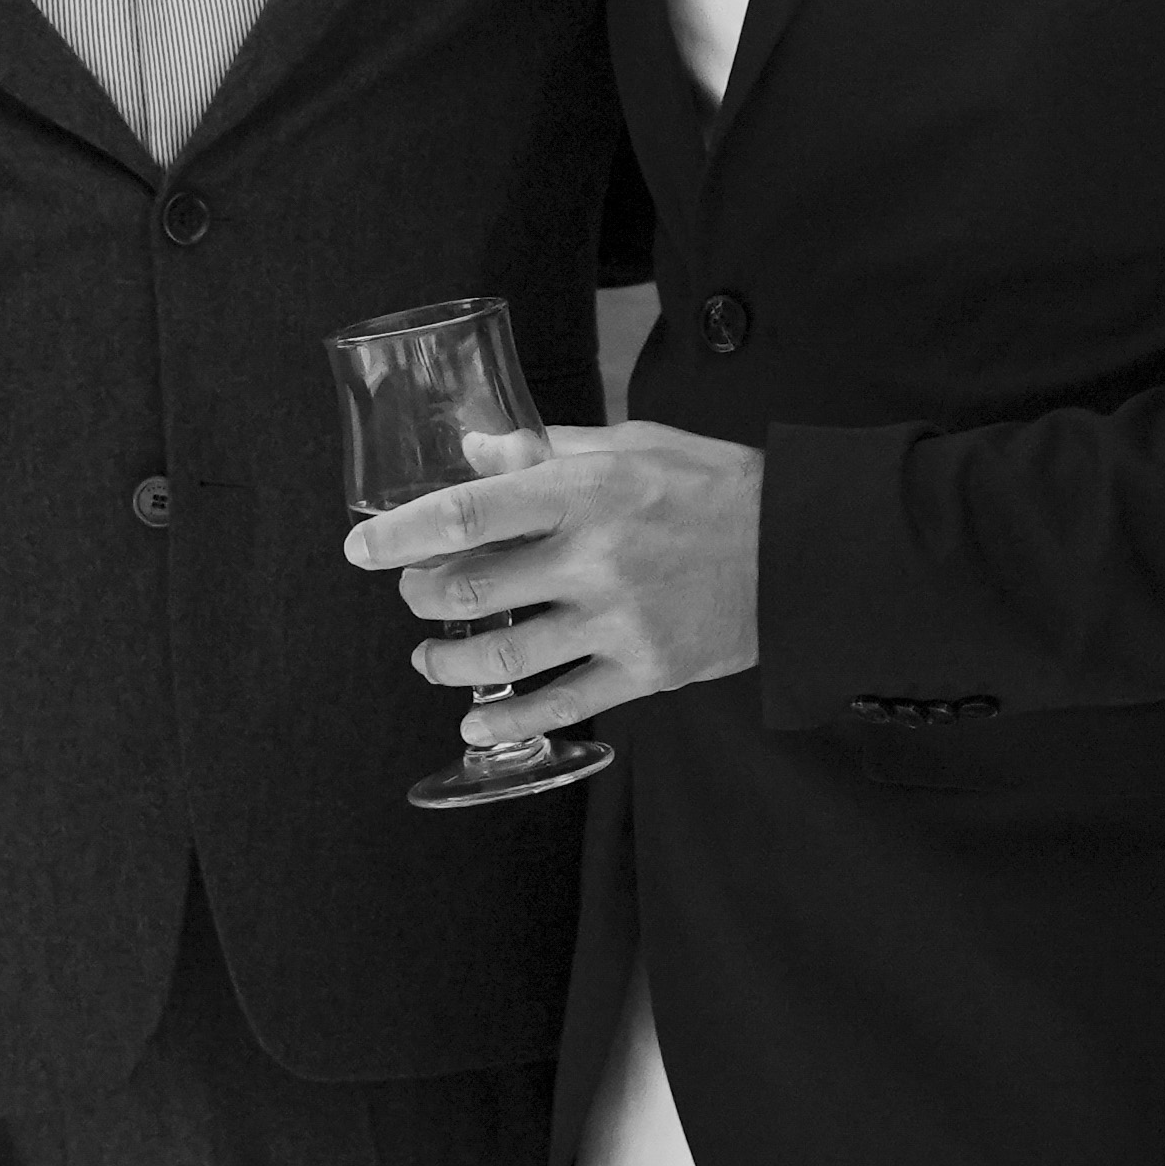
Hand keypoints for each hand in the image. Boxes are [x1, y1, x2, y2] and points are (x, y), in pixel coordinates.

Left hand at [348, 420, 761, 739]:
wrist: (803, 550)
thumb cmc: (717, 486)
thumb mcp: (634, 445)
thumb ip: (549, 449)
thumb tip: (475, 448)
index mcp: (584, 490)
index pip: (468, 512)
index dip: (401, 533)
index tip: (361, 548)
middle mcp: (594, 557)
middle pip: (471, 588)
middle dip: (421, 596)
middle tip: (413, 594)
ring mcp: (619, 620)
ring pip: (504, 654)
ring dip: (447, 661)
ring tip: (429, 658)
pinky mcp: (645, 669)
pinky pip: (561, 705)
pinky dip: (509, 720)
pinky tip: (476, 720)